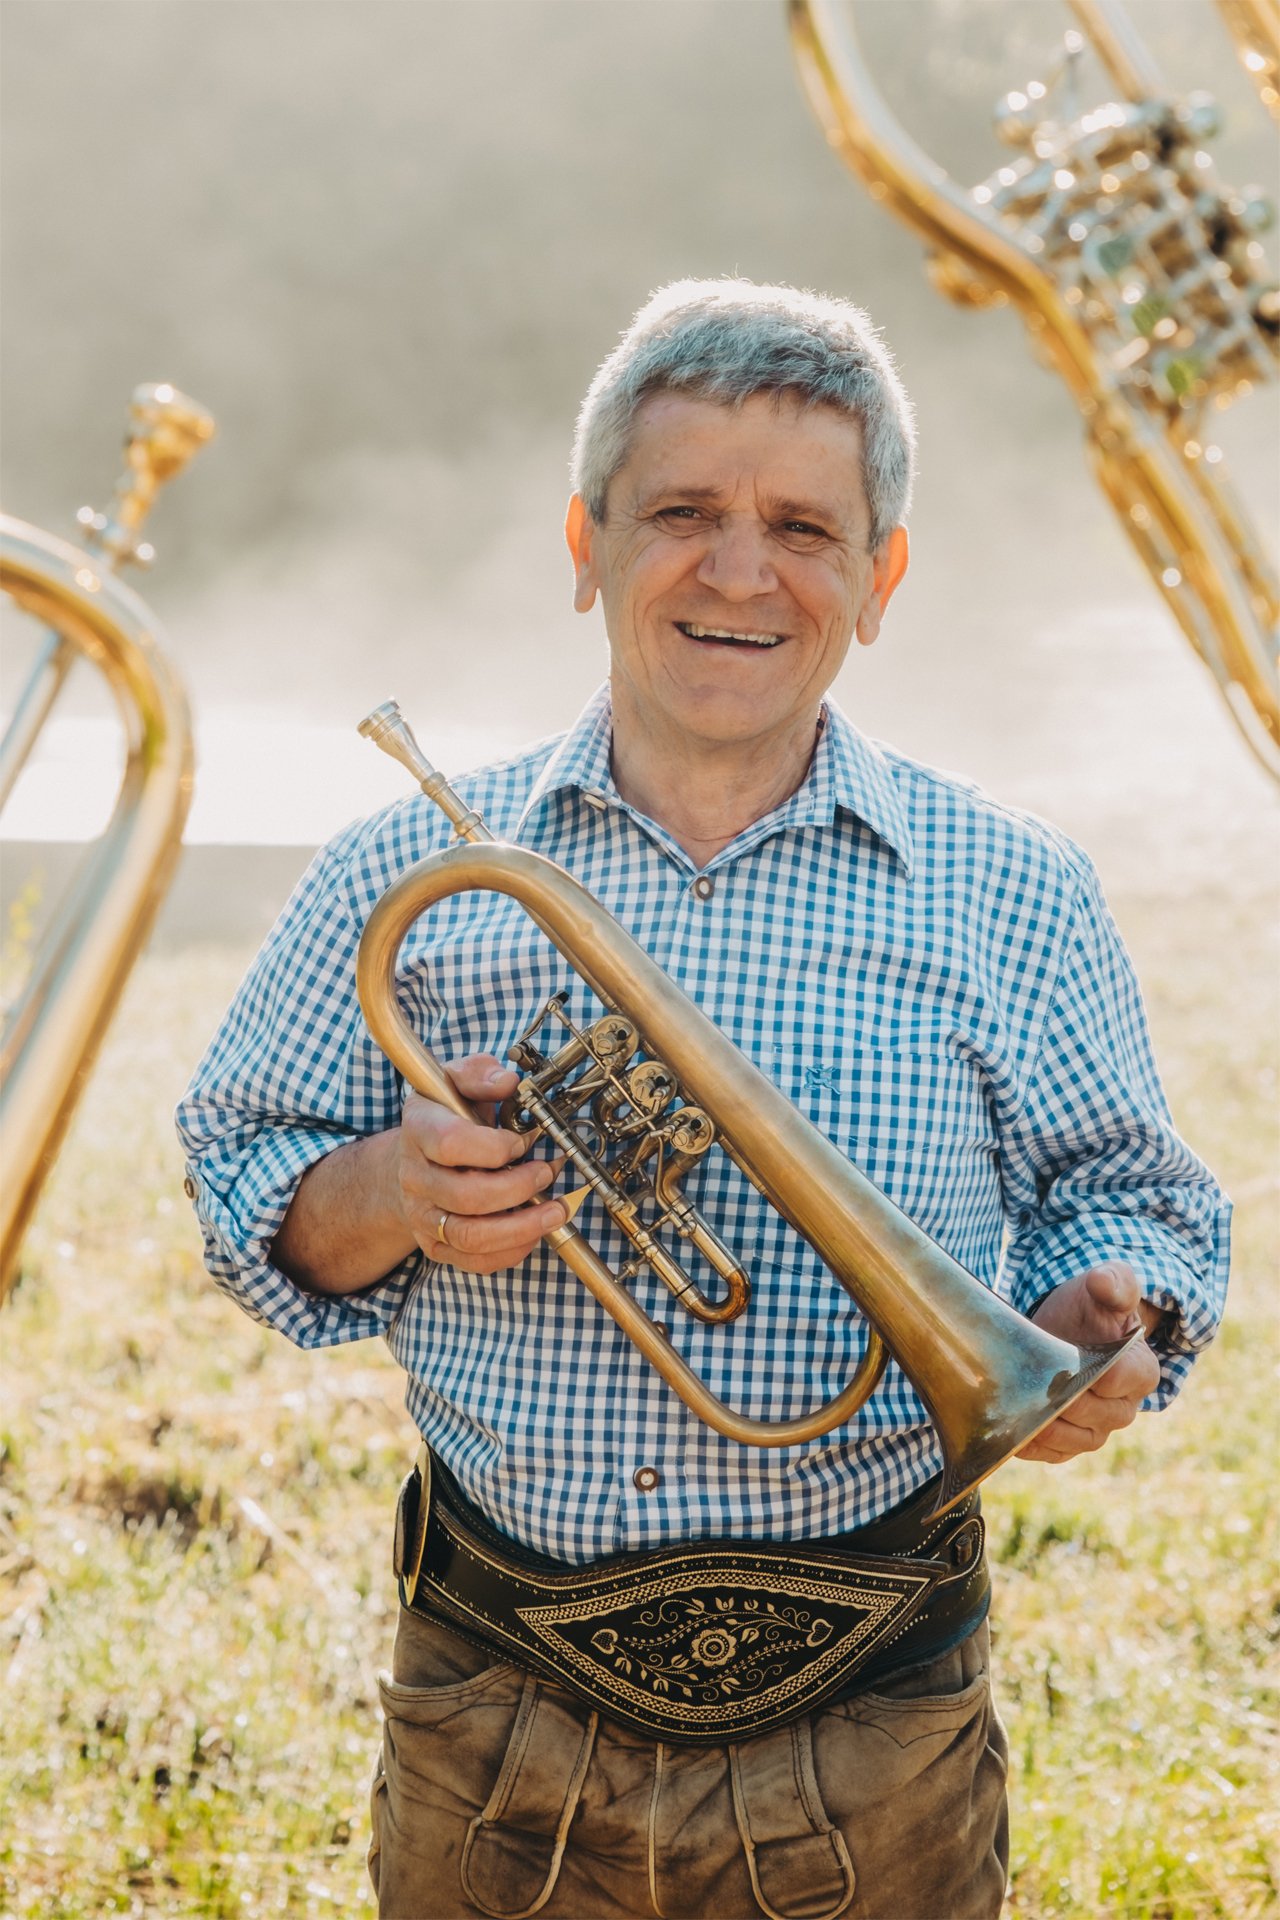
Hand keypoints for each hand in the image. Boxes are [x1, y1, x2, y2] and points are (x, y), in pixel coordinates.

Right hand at [395, 1054, 566, 1273]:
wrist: (412, 1158)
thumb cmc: (444, 1117)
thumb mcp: (456, 1080)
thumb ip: (481, 1074)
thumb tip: (508, 1082)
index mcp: (419, 1129)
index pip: (450, 1144)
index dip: (494, 1147)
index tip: (522, 1141)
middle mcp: (415, 1176)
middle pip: (466, 1196)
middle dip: (519, 1187)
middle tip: (548, 1172)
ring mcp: (424, 1215)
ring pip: (470, 1236)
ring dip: (522, 1227)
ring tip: (556, 1210)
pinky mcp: (436, 1245)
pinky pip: (474, 1261)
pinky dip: (511, 1251)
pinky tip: (535, 1231)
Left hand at [1016, 1261, 1161, 1464]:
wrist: (1067, 1329)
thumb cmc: (1090, 1307)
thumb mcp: (1105, 1286)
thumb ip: (1114, 1282)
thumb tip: (1104, 1282)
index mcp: (1140, 1370)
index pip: (1117, 1380)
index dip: (1089, 1373)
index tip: (1063, 1360)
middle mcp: (1124, 1406)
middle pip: (1097, 1415)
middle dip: (1064, 1402)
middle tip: (1034, 1385)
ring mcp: (1097, 1428)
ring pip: (1076, 1440)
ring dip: (1047, 1429)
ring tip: (1020, 1410)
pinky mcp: (1070, 1443)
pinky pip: (1055, 1454)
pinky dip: (1033, 1447)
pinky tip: (1012, 1432)